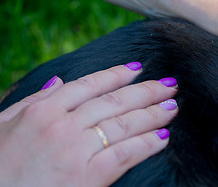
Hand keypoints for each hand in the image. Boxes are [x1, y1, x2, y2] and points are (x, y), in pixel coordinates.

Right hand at [0, 63, 177, 186]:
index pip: (89, 84)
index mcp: (43, 111)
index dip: (117, 74)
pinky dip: (146, 144)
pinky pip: (125, 154)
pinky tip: (163, 137)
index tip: (138, 68)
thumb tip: (59, 80)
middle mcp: (62, 125)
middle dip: (146, 91)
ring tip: (173, 106)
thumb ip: (33, 101)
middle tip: (170, 84)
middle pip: (114, 102)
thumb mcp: (4, 126)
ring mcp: (77, 150)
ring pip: (124, 124)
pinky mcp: (88, 177)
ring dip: (153, 114)